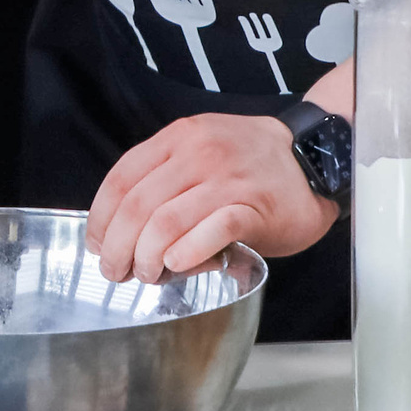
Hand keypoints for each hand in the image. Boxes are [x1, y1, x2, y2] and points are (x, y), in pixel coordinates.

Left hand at [87, 112, 340, 283]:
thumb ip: (163, 176)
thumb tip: (119, 227)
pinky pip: (210, 232)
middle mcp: (200, 152)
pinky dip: (186, 253)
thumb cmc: (251, 163)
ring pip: (166, 222)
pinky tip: (177, 264)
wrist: (313, 157)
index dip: (101, 219)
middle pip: (138, 206)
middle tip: (117, 271)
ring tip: (148, 273)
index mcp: (180, 137)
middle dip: (119, 247)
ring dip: (148, 257)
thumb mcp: (200, 149)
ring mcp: (228, 179)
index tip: (97, 244)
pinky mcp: (253, 206)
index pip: (121, 179)